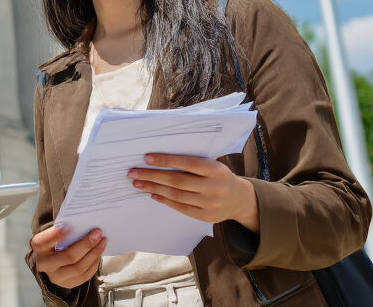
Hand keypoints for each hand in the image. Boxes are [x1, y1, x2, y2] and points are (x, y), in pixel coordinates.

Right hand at [30, 223, 105, 289]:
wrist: (48, 263)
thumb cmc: (51, 244)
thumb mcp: (50, 235)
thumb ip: (60, 230)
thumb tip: (82, 226)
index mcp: (38, 248)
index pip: (44, 242)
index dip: (55, 235)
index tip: (67, 227)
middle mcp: (45, 264)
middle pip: (68, 257)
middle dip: (86, 244)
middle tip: (97, 233)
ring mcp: (56, 277)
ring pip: (79, 267)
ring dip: (94, 253)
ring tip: (102, 242)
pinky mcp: (68, 284)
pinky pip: (85, 276)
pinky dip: (94, 263)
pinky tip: (98, 253)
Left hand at [129, 153, 259, 231]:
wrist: (239, 199)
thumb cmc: (218, 176)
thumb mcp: (213, 164)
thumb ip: (193, 161)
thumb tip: (160, 156)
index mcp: (216, 169)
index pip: (187, 163)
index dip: (166, 160)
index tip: (146, 158)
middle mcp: (215, 187)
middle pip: (177, 181)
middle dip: (152, 176)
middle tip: (133, 172)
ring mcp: (211, 204)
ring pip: (177, 195)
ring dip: (154, 188)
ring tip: (138, 183)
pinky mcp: (206, 216)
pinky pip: (181, 208)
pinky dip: (165, 200)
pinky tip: (153, 193)